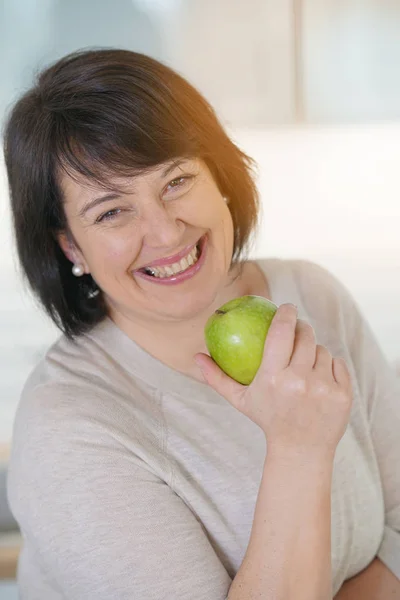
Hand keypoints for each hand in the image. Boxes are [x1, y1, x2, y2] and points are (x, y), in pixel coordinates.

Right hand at [195, 303, 352, 456]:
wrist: (301, 450)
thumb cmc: (268, 420)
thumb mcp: (240, 400)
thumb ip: (217, 378)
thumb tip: (196, 356)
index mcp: (272, 378)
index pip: (281, 332)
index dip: (286, 313)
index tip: (286, 307)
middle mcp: (299, 381)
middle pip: (305, 335)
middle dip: (301, 328)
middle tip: (297, 330)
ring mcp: (323, 388)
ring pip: (323, 349)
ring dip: (315, 351)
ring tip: (306, 362)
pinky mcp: (343, 395)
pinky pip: (338, 363)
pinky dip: (330, 366)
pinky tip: (320, 377)